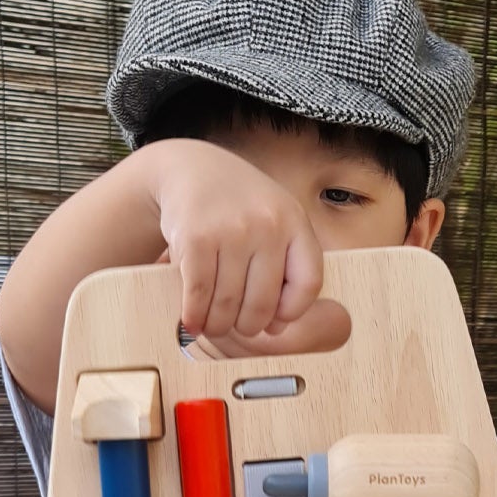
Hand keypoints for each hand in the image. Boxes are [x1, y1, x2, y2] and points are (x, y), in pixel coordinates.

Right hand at [144, 139, 325, 343]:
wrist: (188, 168)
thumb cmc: (236, 205)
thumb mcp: (273, 220)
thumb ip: (284, 266)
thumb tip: (277, 328)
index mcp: (294, 221)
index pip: (307, 284)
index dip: (291, 311)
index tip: (274, 319)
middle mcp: (267, 224)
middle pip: (263, 304)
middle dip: (248, 326)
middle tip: (237, 327)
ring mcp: (231, 230)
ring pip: (228, 305)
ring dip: (218, 325)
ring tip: (213, 326)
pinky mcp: (196, 238)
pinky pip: (199, 294)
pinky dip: (195, 315)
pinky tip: (192, 321)